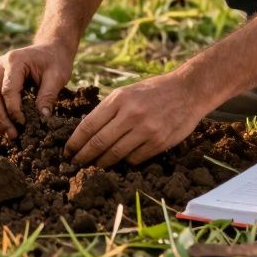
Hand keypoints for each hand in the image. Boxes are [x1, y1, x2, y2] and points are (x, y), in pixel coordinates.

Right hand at [0, 42, 74, 138]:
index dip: (14, 110)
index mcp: (14, 61)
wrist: (50, 49)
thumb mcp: (57, 76)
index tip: (24, 125)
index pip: (8, 90)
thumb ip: (48, 96)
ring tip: (8, 135)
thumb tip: (42, 118)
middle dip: (1, 119)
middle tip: (13, 135)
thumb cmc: (55, 61)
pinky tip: (4, 128)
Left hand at [65, 72, 205, 167]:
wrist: (188, 90)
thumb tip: (86, 132)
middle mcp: (131, 114)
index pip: (89, 125)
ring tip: (94, 166)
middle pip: (99, 143)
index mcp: (119, 99)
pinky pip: (134, 159)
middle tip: (75, 164)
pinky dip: (125, 161)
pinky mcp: (159, 142)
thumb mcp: (127, 92)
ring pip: (115, 154)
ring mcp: (146, 130)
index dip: (75, 142)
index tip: (68, 151)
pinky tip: (121, 159)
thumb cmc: (153, 91)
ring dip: (102, 163)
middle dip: (83, 156)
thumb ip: (109, 109)